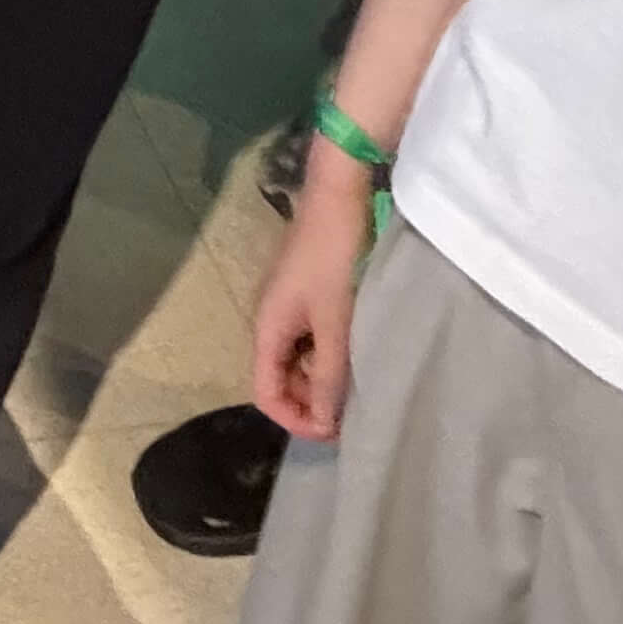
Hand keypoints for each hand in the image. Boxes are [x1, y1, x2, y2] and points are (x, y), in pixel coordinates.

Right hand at [248, 168, 376, 435]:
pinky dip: (327, 351)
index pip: (265, 393)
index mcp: (267, 328)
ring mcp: (288, 302)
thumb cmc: (335, 258)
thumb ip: (327, 375)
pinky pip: (310, 335)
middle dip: (309, 401)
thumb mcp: (335, 322)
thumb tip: (322, 423)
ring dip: (321, 376)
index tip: (332, 431)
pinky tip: (355, 348)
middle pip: (280, 377)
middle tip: (351, 411)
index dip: (294, 420)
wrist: (340, 192)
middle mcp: (270, 318)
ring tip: (357, 382)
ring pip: (297, 357)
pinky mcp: (306, 288)